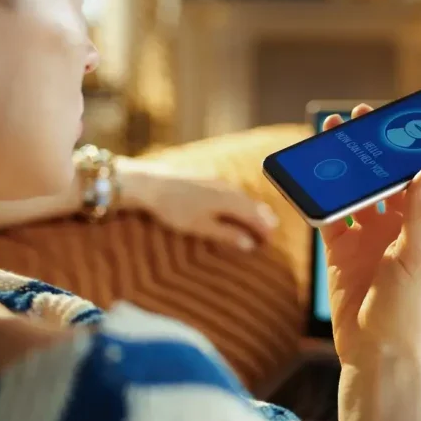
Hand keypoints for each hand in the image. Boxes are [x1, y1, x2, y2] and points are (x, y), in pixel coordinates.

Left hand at [117, 158, 278, 250]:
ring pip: (242, 196)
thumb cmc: (175, 208)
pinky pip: (232, 190)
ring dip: (253, 208)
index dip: (263, 230)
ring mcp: (217, 181)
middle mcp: (228, 188)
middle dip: (262, 219)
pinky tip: (236, 203)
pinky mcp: (207, 177)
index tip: (268, 242)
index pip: (254, 217)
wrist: (151, 184)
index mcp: (230, 201)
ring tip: (259, 217)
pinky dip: (240, 200)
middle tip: (269, 232)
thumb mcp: (201, 227)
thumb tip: (249, 243)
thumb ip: (227, 234)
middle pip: (252, 205)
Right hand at [321, 105, 420, 365]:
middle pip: (394, 178)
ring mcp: (372, 239)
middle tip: (370, 117)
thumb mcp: (419, 255)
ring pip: (361, 191)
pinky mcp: (344, 250)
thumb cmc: (408, 310)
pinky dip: (324, 196)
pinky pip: (333, 216)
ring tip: (338, 133)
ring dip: (351, 165)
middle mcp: (402, 229)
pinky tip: (315, 173)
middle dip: (383, 148)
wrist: (375, 351)